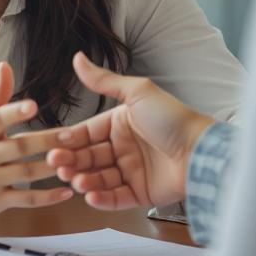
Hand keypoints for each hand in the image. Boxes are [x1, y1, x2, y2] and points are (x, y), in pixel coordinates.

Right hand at [0, 62, 73, 216]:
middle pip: (18, 147)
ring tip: (76, 160)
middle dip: (46, 141)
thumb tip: (5, 65)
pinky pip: (25, 199)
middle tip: (73, 135)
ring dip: (51, 167)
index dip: (14, 112)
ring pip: (25, 174)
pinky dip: (47, 198)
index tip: (33, 105)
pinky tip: (67, 192)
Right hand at [46, 53, 210, 209]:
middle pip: (89, 156)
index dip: (70, 139)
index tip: (54, 145)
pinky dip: (102, 198)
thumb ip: (104, 81)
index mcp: (120, 124)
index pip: (87, 132)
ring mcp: (132, 171)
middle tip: (57, 165)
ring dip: (84, 180)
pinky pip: (116, 198)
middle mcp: (123, 147)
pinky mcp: (141, 193)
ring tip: (77, 181)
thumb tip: (77, 57)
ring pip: (99, 178)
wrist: (201, 151)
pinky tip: (90, 195)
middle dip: (72, 161)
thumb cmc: (171, 118)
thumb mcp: (137, 93)